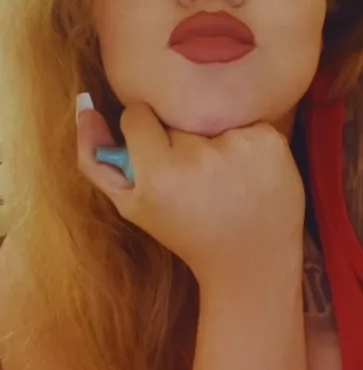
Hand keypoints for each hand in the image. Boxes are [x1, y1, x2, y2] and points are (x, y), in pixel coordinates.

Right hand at [76, 99, 304, 287]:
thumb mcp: (131, 205)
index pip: (138, 115)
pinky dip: (246, 142)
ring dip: (215, 138)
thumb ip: (96, 157)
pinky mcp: (271, 141)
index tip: (157, 155)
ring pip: (212, 116)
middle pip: (176, 116)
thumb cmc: (185, 232)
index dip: (144, 134)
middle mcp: (201, 156)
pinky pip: (247, 122)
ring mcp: (241, 146)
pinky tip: (249, 172)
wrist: (251, 262)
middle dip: (180, 137)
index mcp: (160, 174)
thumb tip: (84, 106)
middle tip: (195, 175)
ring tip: (224, 175)